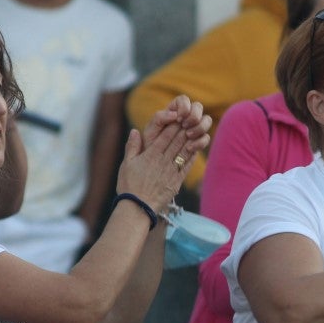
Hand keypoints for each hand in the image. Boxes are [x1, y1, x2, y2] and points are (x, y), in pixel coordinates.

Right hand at [118, 96, 212, 213]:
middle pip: (177, 140)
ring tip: (196, 128)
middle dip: (185, 127)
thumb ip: (132, 146)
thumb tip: (134, 131)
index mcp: (151, 155)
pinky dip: (193, 155)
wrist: (138, 207)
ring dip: (191, 138)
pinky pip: (187, 165)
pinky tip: (197, 147)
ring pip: (184, 151)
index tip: (179, 115)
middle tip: (191, 117)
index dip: (173, 124)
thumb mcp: (127, 164)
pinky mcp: (177, 181)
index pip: (165, 135)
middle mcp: (163, 161)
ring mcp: (171, 171)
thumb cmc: (129, 186)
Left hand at [141, 94, 211, 153]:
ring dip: (199, 127)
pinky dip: (200, 142)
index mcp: (173, 111)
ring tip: (188, 135)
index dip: (184, 106)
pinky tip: (189, 148)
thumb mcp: (150, 130)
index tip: (178, 118)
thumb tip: (174, 114)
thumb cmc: (150, 144)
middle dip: (194, 116)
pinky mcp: (198, 142)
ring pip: (207, 120)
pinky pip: (206, 138)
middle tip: (184, 126)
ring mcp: (194, 129)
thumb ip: (159, 118)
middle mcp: (186, 117)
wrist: (154, 163)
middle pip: (198, 106)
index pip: (184, 100)